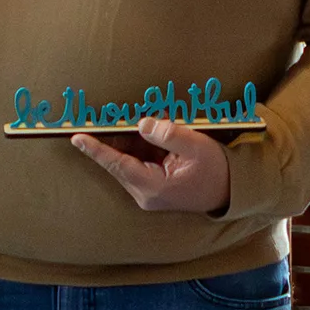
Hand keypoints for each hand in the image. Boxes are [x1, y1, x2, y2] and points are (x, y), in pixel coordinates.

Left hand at [71, 118, 230, 213]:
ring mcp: (148, 192)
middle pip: (119, 161)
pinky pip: (138, 162)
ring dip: (129, 141)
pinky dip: (139, 146)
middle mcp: (145, 193)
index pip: (117, 164)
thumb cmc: (216, 169)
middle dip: (114, 138)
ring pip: (128, 161)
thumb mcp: (195, 146)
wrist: (232, 191)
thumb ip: (167, 134)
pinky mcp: (153, 186)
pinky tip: (146, 132)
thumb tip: (142, 124)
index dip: (96, 149)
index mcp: (152, 186)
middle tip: (105, 116)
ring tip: (134, 122)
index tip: (76, 137)